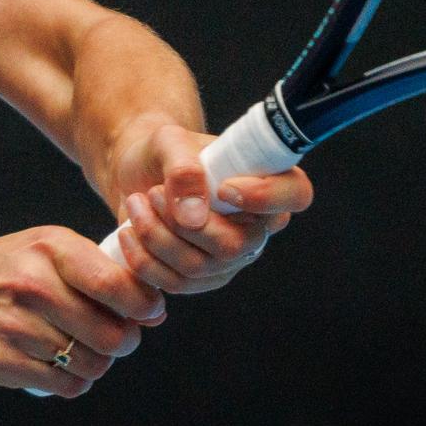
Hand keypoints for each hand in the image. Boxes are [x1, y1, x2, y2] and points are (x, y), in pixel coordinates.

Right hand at [0, 226, 166, 397]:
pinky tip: (64, 367)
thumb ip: (95, 270)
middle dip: (126, 340)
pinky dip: (75, 381)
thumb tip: (154, 310)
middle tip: (120, 337)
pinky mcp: (3, 362)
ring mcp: (15, 326)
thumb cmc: (3, 271)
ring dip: (99, 363)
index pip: (116, 284)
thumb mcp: (42, 249)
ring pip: (92, 364)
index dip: (144, 305)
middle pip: (112, 333)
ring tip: (86, 350)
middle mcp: (31, 285)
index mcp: (48, 248)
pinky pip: (66, 386)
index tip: (149, 312)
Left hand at [105, 119, 312, 293]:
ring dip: (156, 237)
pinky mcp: (200, 279)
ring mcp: (230, 258)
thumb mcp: (168, 142)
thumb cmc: (163, 150)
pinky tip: (130, 232)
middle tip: (152, 193)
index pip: (295, 194)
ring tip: (137, 202)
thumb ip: (183, 168)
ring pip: (198, 268)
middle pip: (236, 246)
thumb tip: (193, 217)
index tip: (224, 187)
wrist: (136, 172)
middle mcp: (256, 226)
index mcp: (265, 181)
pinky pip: (174, 284)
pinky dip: (143, 260)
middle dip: (182, 224)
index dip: (267, 197)